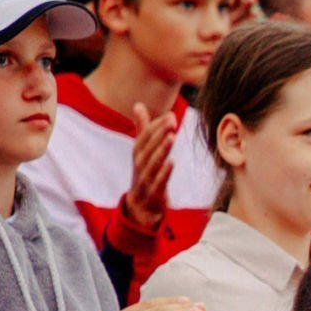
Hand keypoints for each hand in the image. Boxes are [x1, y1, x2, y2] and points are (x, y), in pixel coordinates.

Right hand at [121, 103, 174, 231]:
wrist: (141, 205)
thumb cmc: (145, 173)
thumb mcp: (142, 151)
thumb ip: (142, 129)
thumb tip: (138, 104)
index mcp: (138, 152)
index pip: (146, 136)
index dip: (158, 125)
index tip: (171, 115)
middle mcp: (139, 163)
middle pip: (149, 146)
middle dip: (160, 133)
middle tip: (173, 121)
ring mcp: (145, 178)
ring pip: (152, 162)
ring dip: (162, 149)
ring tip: (172, 137)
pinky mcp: (153, 192)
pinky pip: (158, 181)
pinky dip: (164, 172)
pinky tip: (172, 163)